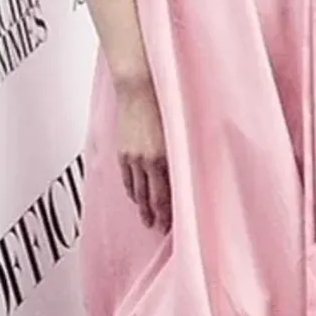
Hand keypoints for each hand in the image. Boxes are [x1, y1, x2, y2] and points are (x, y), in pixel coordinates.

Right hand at [115, 81, 171, 232]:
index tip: (172, 226)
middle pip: (150, 198)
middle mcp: (146, 161)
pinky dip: (131, 190)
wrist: (138, 87)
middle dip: (155, 215)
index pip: (166, 196)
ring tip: (146, 219)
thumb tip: (192, 169)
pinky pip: (126, 178)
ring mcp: (132, 157)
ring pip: (136, 190)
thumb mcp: (180, 130)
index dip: (168, 214)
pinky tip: (135, 196)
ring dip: (142, 206)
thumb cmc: (163, 102)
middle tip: (159, 228)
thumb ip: (184, 152)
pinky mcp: (123, 151)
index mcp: (163, 158)